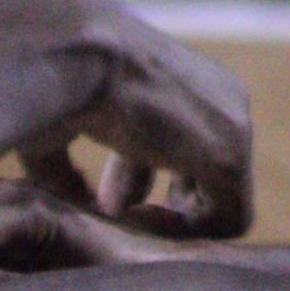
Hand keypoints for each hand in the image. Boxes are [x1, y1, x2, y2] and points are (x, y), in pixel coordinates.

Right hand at [0, 0, 252, 238]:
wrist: (73, 56)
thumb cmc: (57, 80)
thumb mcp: (63, 122)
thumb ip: (70, 165)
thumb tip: (72, 198)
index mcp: (181, 78)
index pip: (175, 137)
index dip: (134, 177)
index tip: (101, 199)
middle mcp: (217, 97)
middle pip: (197, 167)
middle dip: (153, 196)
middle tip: (112, 212)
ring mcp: (232, 126)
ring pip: (220, 194)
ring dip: (169, 218)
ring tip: (126, 223)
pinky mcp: (232, 158)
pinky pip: (230, 217)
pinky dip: (188, 234)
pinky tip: (141, 228)